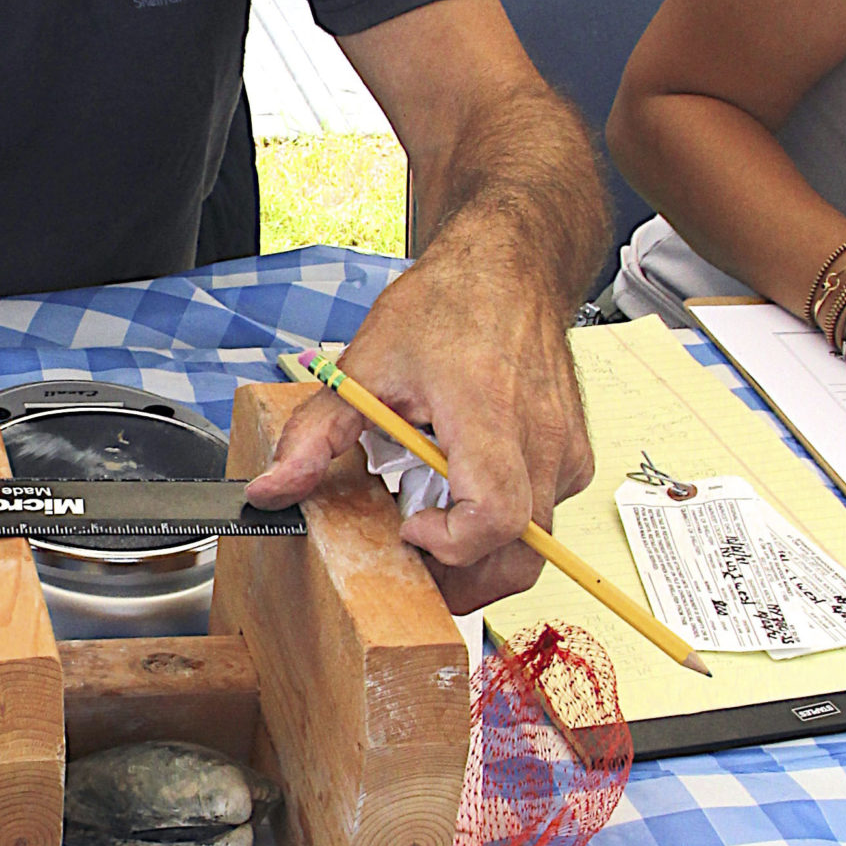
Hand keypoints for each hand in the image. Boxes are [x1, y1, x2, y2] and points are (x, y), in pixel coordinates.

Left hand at [244, 227, 592, 611]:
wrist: (509, 269)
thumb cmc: (449, 306)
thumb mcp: (364, 364)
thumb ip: (315, 436)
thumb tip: (273, 490)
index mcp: (488, 416)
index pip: (496, 517)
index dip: (451, 544)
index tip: (410, 526)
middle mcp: (540, 441)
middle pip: (523, 557)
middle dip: (461, 577)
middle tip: (412, 550)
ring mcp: (565, 453)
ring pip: (536, 546)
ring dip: (479, 553)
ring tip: (433, 512)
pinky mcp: (573, 458)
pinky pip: (543, 517)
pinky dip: (501, 524)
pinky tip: (462, 486)